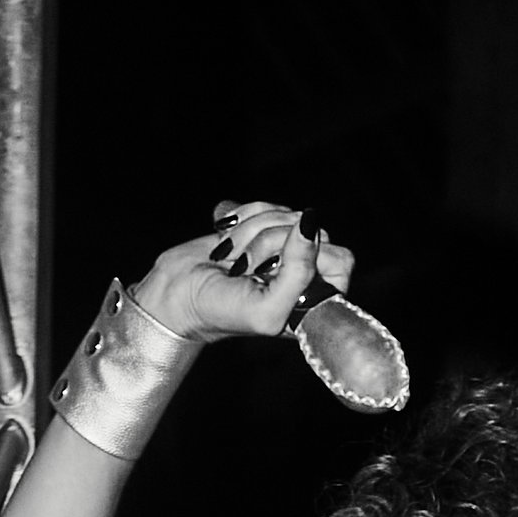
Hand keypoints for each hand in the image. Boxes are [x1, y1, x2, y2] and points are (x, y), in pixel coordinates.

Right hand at [137, 201, 354, 345]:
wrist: (176, 295)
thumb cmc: (223, 313)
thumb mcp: (268, 310)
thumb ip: (298, 274)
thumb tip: (310, 223)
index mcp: (315, 299)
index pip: (341, 260)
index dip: (310, 257)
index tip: (276, 273)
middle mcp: (304, 272)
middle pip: (315, 231)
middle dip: (274, 242)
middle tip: (248, 267)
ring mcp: (282, 247)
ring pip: (288, 214)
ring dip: (252, 231)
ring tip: (233, 259)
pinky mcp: (258, 225)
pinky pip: (264, 204)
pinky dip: (241, 216)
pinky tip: (224, 238)